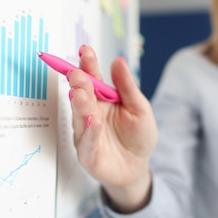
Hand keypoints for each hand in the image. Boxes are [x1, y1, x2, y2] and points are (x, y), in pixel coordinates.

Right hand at [68, 45, 157, 212]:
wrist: (139, 166)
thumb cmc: (139, 135)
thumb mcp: (140, 108)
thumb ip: (128, 87)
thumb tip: (118, 60)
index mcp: (101, 98)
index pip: (92, 78)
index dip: (88, 64)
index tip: (86, 50)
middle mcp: (89, 113)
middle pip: (81, 95)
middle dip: (78, 83)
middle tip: (77, 74)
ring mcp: (86, 133)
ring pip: (80, 117)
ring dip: (80, 105)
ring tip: (81, 93)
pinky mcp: (87, 154)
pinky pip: (87, 142)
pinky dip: (90, 131)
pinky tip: (94, 120)